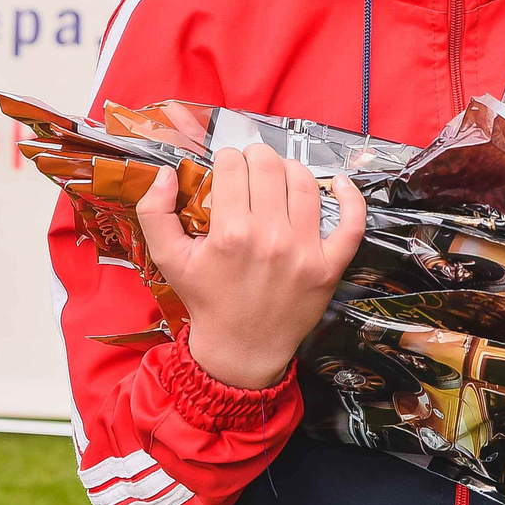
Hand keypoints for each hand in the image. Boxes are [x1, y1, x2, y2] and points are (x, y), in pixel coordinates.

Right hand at [138, 143, 365, 390]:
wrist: (241, 348)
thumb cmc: (206, 300)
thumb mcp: (168, 259)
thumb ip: (154, 213)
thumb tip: (165, 174)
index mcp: (230, 233)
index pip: (233, 167)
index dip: (227, 158)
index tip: (226, 166)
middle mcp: (270, 238)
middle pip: (269, 167)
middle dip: (256, 156)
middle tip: (252, 164)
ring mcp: (304, 252)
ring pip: (305, 184)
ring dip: (291, 168)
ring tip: (281, 174)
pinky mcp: (329, 266)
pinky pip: (351, 223)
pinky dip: (350, 197)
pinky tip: (338, 183)